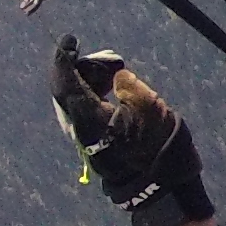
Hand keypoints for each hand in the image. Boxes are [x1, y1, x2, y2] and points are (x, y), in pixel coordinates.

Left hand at [49, 40, 216, 225]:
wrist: (161, 185)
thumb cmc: (158, 145)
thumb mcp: (150, 106)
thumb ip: (129, 84)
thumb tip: (117, 75)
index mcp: (89, 116)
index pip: (64, 82)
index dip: (64, 57)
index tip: (70, 39)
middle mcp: (80, 127)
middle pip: (67, 89)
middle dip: (83, 67)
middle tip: (108, 59)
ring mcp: (85, 136)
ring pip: (76, 99)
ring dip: (90, 80)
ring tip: (115, 71)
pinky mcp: (94, 141)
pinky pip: (85, 110)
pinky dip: (94, 94)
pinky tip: (112, 87)